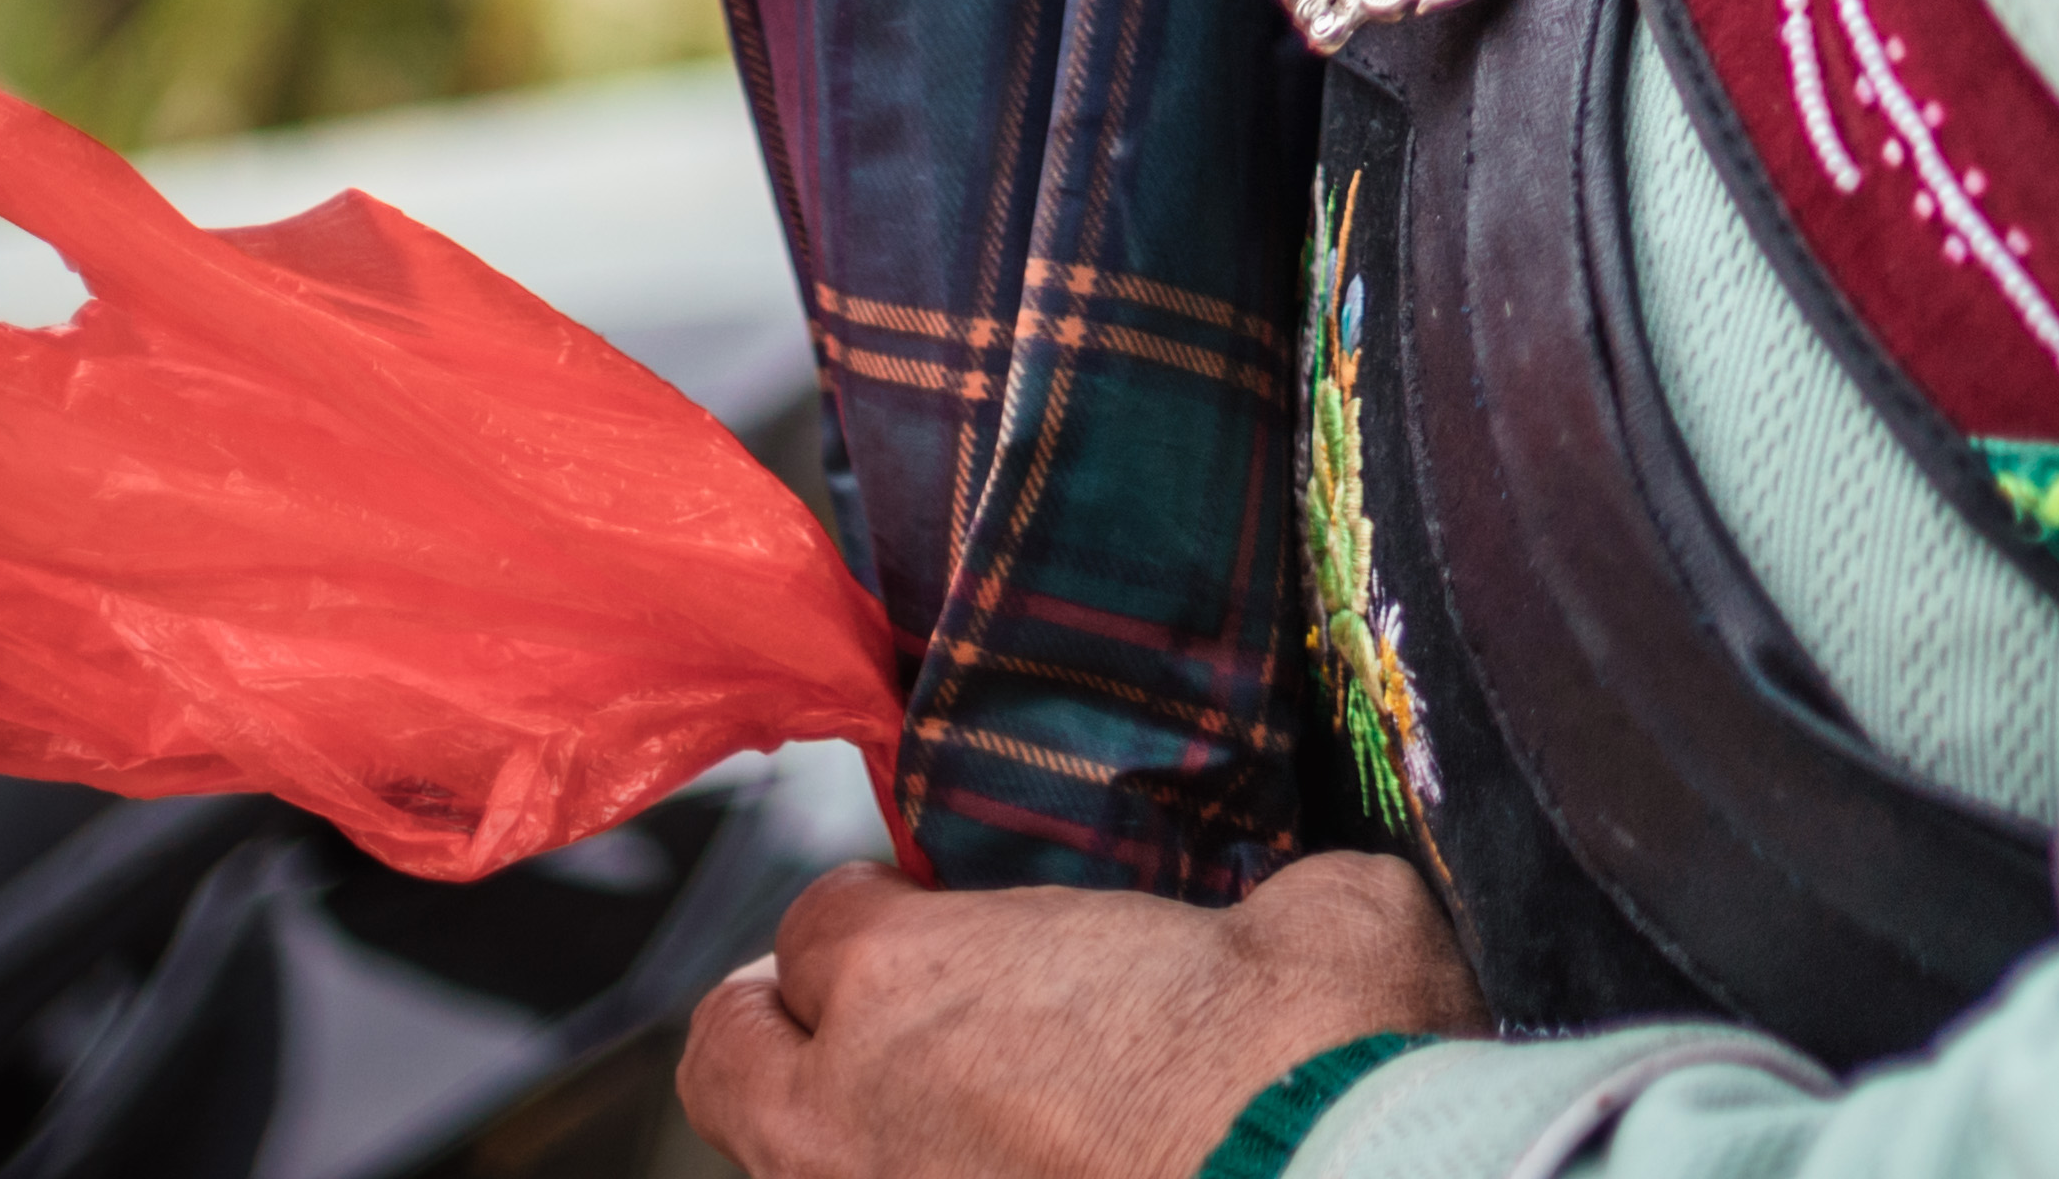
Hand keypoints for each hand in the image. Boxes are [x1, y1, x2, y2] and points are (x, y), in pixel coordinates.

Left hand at [676, 850, 1484, 1177]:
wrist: (1330, 1174)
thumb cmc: (1324, 1046)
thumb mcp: (1297, 912)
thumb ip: (1240, 906)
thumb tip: (1280, 919)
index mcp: (909, 974)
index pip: (826, 917)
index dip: (886, 907)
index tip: (938, 913)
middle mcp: (852, 1108)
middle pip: (728, 1045)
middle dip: (783, 1011)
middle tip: (860, 1004)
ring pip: (774, 1151)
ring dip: (830, 1119)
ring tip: (920, 1101)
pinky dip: (919, 1170)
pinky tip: (1001, 1156)